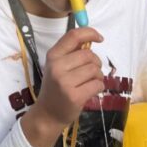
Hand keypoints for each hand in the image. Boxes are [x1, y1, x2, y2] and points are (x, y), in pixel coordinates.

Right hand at [21, 27, 104, 146]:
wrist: (47, 114)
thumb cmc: (55, 87)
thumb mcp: (57, 66)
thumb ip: (71, 52)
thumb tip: (91, 38)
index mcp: (53, 55)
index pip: (73, 36)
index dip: (90, 33)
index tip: (99, 38)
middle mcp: (57, 66)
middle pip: (88, 55)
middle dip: (96, 62)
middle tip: (92, 71)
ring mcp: (65, 82)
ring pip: (95, 69)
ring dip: (98, 76)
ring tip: (90, 82)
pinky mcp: (75, 96)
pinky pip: (97, 84)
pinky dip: (99, 86)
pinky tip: (91, 90)